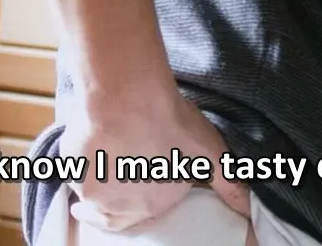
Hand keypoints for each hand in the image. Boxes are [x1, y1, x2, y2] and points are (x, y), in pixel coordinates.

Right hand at [58, 85, 250, 230]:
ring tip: (88, 169)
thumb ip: (229, 183)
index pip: (131, 222)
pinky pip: (71, 165)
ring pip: (86, 190)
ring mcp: (90, 186)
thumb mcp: (211, 154)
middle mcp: (117, 203)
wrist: (127, 99)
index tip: (112, 212)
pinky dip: (75, 159)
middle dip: (96, 212)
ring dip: (88, 184)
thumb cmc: (171, 125)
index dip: (124, 216)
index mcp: (151, 205)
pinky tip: (80, 146)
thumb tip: (251, 209)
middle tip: (85, 209)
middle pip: (103, 214)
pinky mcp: (70, 162)